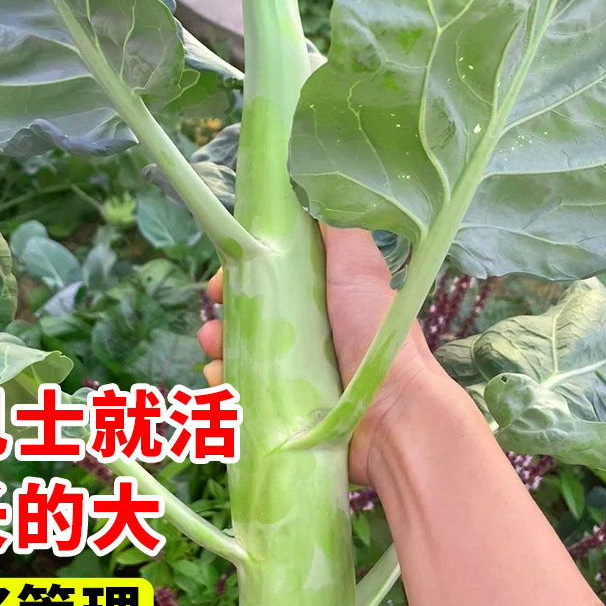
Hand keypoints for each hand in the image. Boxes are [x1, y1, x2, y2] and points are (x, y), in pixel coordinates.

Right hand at [198, 226, 456, 485]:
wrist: (395, 417)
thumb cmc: (375, 336)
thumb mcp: (360, 266)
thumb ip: (339, 229)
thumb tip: (312, 188)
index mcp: (329, 298)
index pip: (276, 276)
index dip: (246, 271)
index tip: (226, 275)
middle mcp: (315, 334)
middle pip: (256, 315)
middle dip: (226, 311)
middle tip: (212, 315)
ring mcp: (302, 375)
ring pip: (245, 353)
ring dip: (219, 346)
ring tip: (211, 349)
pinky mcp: (291, 411)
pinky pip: (246, 394)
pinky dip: (226, 386)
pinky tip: (218, 381)